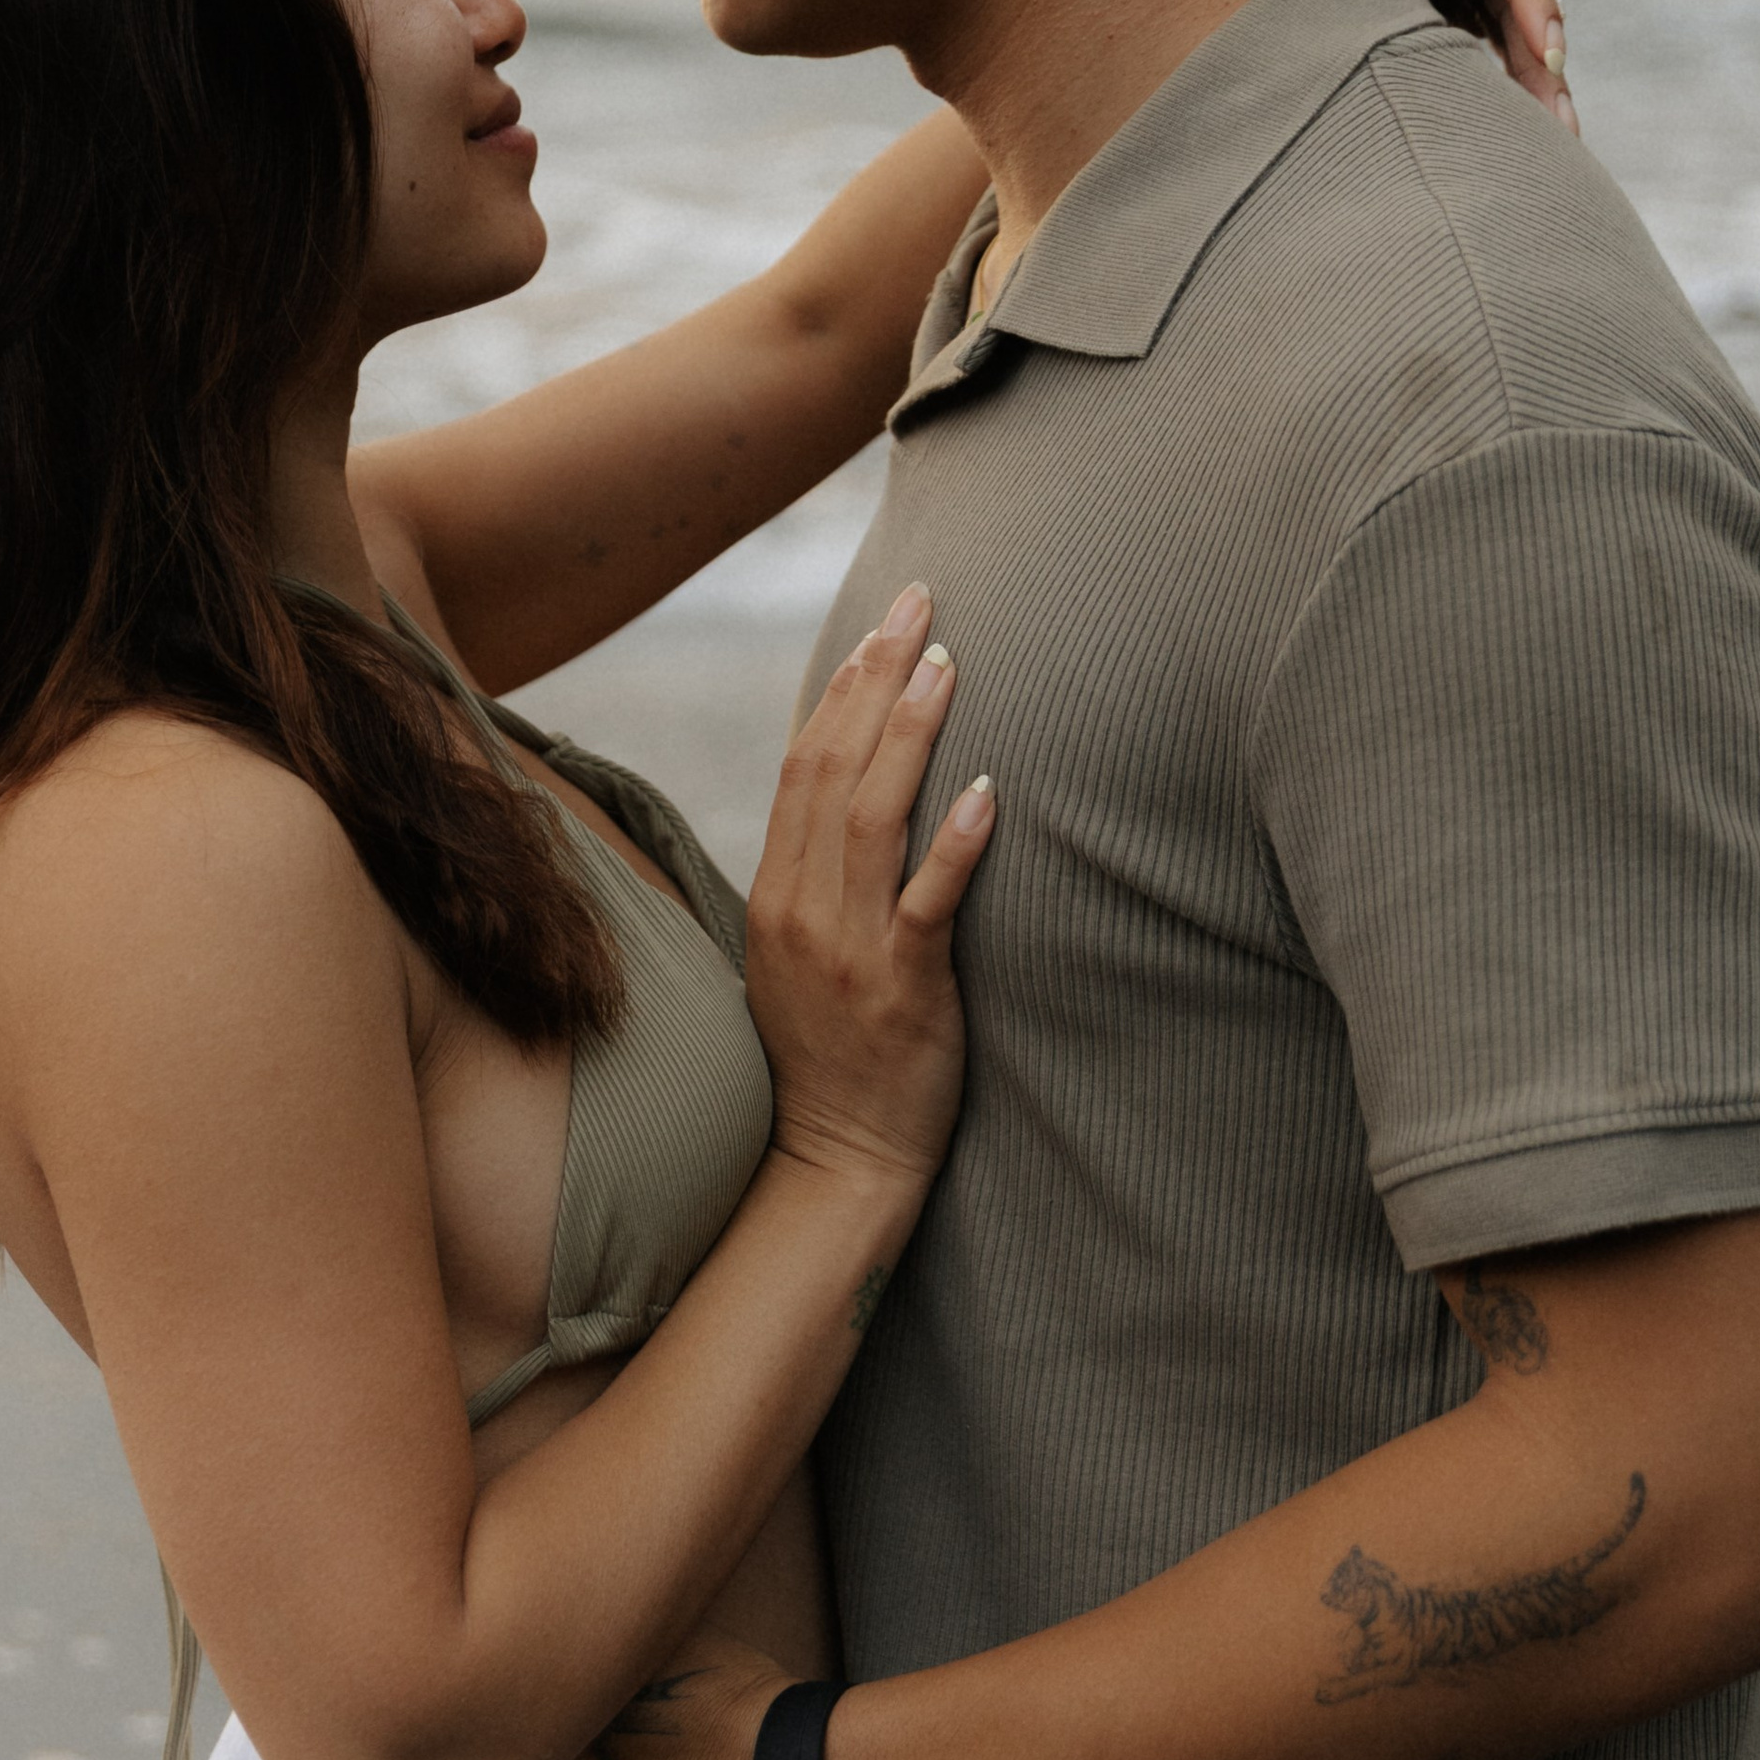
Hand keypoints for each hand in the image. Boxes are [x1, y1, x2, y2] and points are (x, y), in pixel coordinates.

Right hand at [746, 581, 993, 1189]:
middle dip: (876, 677)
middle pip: (830, 767)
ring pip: (871, 818)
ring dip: (910, 734)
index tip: (882, 623)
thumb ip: (820, 878)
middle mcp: (801, 908)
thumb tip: (855, 801)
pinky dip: (952, 845)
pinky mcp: (900, 989)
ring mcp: (846, 948)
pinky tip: (985, 792)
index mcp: (775, 892)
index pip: (802, 762)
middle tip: (919, 601)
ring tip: (949, 664)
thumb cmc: (834, 1053)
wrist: (837, 1157)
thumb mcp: (801, 953)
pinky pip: (925, 905)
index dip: (844, 686)